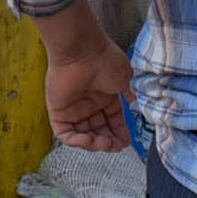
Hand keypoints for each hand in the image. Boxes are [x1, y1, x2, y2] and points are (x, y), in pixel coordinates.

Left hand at [32, 2, 131, 152]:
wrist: (83, 51)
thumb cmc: (106, 61)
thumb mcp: (126, 80)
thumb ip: (132, 96)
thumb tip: (139, 107)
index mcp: (104, 97)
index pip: (112, 121)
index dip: (119, 133)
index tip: (126, 142)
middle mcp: (88, 104)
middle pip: (98, 130)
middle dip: (108, 141)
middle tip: (115, 146)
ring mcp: (72, 108)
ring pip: (83, 135)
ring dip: (94, 143)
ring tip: (104, 143)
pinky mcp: (57, 112)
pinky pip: (65, 133)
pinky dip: (76, 141)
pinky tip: (88, 140)